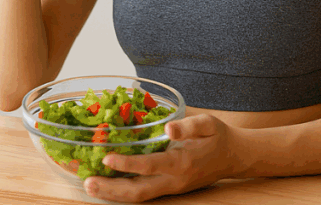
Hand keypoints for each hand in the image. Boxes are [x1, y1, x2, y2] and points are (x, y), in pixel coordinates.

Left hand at [84, 114, 242, 202]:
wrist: (234, 158)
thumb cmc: (218, 136)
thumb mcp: (208, 124)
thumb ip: (189, 126)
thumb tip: (168, 127)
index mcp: (182, 163)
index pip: (151, 166)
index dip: (128, 164)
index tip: (106, 158)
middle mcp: (174, 181)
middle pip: (139, 192)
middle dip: (111, 189)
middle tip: (87, 182)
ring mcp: (170, 188)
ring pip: (138, 197)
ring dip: (112, 194)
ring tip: (89, 187)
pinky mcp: (167, 189)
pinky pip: (142, 194)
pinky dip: (121, 192)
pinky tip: (104, 185)